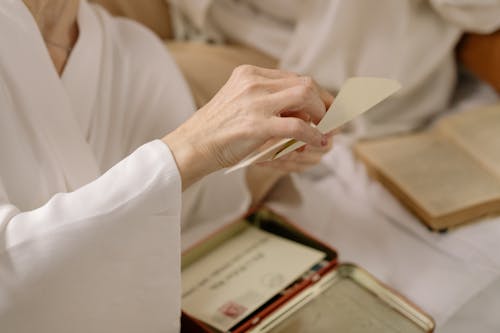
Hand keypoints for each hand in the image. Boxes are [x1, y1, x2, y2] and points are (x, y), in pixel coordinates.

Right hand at [163, 65, 332, 188]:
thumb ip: (264, 99)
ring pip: (305, 96)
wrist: (192, 146)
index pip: (294, 77)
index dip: (315, 93)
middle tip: (331, 121)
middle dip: (324, 102)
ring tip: (325, 131)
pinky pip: (297, 126)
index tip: (325, 107)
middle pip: (305, 83)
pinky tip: (316, 143)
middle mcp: (253, 82)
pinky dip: (312, 135)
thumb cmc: (216, 130)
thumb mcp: (238, 103)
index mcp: (249, 74)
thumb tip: (298, 109)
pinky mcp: (257, 125)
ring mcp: (255, 102)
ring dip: (321, 115)